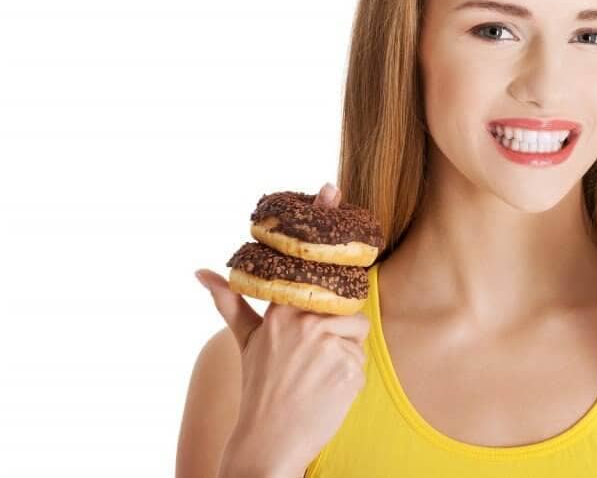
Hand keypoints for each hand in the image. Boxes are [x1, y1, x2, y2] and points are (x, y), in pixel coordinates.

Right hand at [195, 182, 368, 475]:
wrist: (268, 443)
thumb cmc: (259, 389)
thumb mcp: (245, 343)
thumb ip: (231, 303)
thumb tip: (201, 272)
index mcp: (279, 309)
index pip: (310, 263)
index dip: (324, 223)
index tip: (329, 187)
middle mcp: (302, 321)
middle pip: (345, 301)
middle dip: (336, 325)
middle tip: (312, 355)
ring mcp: (325, 344)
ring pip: (356, 329)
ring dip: (344, 351)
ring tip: (314, 376)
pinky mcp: (348, 367)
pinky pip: (361, 358)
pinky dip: (349, 374)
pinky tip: (325, 391)